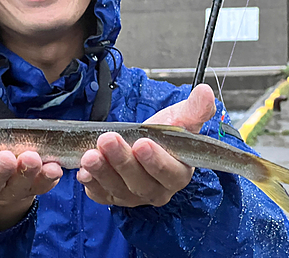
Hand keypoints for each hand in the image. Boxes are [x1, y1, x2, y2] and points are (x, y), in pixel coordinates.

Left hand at [76, 84, 215, 207]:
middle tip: (108, 140)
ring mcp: (132, 196)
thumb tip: (205, 92)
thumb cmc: (162, 135)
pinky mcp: (111, 196)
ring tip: (90, 154)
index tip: (143, 143)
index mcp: (178, 174)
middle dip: (122, 161)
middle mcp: (155, 191)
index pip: (170, 172)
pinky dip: (91, 183)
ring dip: (102, 172)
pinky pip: (100, 194)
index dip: (156, 161)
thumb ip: (194, 110)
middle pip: (140, 182)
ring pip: (117, 188)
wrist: (141, 142)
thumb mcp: (179, 119)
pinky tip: (83, 171)